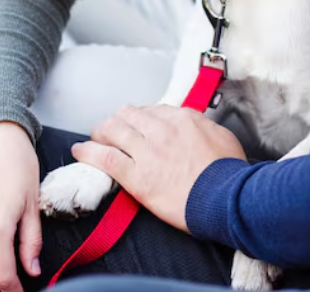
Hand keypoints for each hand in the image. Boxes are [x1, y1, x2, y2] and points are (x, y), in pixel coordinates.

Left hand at [71, 105, 245, 231]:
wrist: (229, 200)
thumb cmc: (230, 174)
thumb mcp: (223, 137)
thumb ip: (202, 127)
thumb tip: (193, 125)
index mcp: (182, 118)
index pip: (153, 110)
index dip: (142, 118)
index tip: (140, 125)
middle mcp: (161, 129)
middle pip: (128, 115)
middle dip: (119, 120)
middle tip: (113, 129)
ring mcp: (147, 152)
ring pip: (112, 130)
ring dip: (101, 132)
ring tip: (95, 137)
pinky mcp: (136, 176)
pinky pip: (104, 158)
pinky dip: (88, 152)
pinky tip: (79, 151)